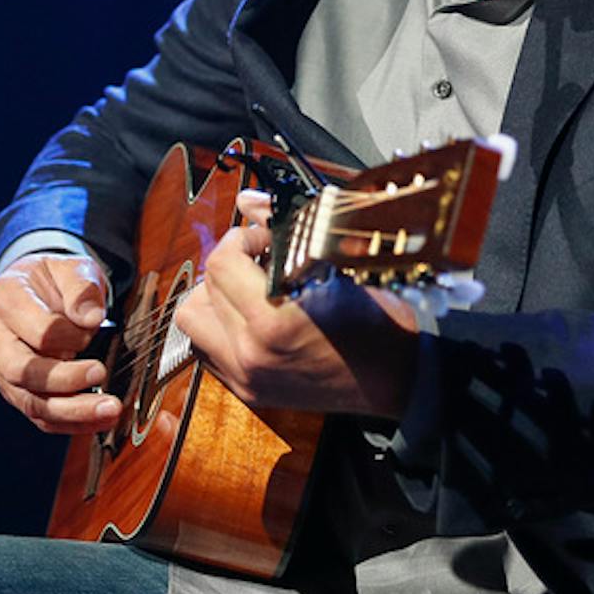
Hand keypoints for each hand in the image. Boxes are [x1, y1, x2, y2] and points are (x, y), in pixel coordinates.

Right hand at [0, 254, 121, 434]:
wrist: (33, 290)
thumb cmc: (52, 279)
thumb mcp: (70, 267)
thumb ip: (81, 287)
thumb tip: (90, 319)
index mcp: (2, 300)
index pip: (37, 330)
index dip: (70, 335)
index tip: (95, 327)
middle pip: (22, 371)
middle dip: (65, 380)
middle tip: (102, 373)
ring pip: (29, 402)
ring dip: (72, 411)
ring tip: (109, 410)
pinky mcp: (13, 391)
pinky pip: (39, 417)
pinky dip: (70, 423)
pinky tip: (99, 421)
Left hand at [174, 190, 420, 419]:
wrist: (399, 377)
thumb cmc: (376, 322)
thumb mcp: (334, 266)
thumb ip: (282, 231)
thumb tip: (249, 201)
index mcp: (272, 324)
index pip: (222, 262)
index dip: (243, 239)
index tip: (266, 238)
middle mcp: (250, 356)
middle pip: (203, 290)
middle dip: (229, 263)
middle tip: (260, 258)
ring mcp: (246, 378)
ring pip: (193, 321)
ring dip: (213, 297)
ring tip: (246, 288)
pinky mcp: (248, 392)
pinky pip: (206, 350)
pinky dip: (219, 327)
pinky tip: (248, 317)